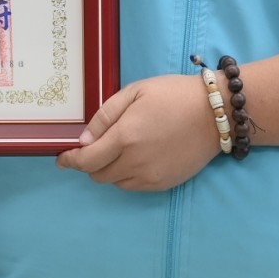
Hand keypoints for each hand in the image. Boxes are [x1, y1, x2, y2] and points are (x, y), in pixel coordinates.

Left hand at [57, 73, 220, 190]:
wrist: (216, 113)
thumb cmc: (173, 95)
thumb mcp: (135, 91)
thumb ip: (105, 115)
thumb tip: (84, 140)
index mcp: (125, 137)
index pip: (86, 160)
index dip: (70, 161)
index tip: (63, 158)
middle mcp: (135, 162)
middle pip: (97, 175)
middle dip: (90, 163)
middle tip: (96, 147)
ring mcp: (150, 176)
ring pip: (115, 182)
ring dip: (109, 170)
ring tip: (121, 150)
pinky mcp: (163, 184)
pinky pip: (133, 186)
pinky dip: (127, 176)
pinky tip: (137, 158)